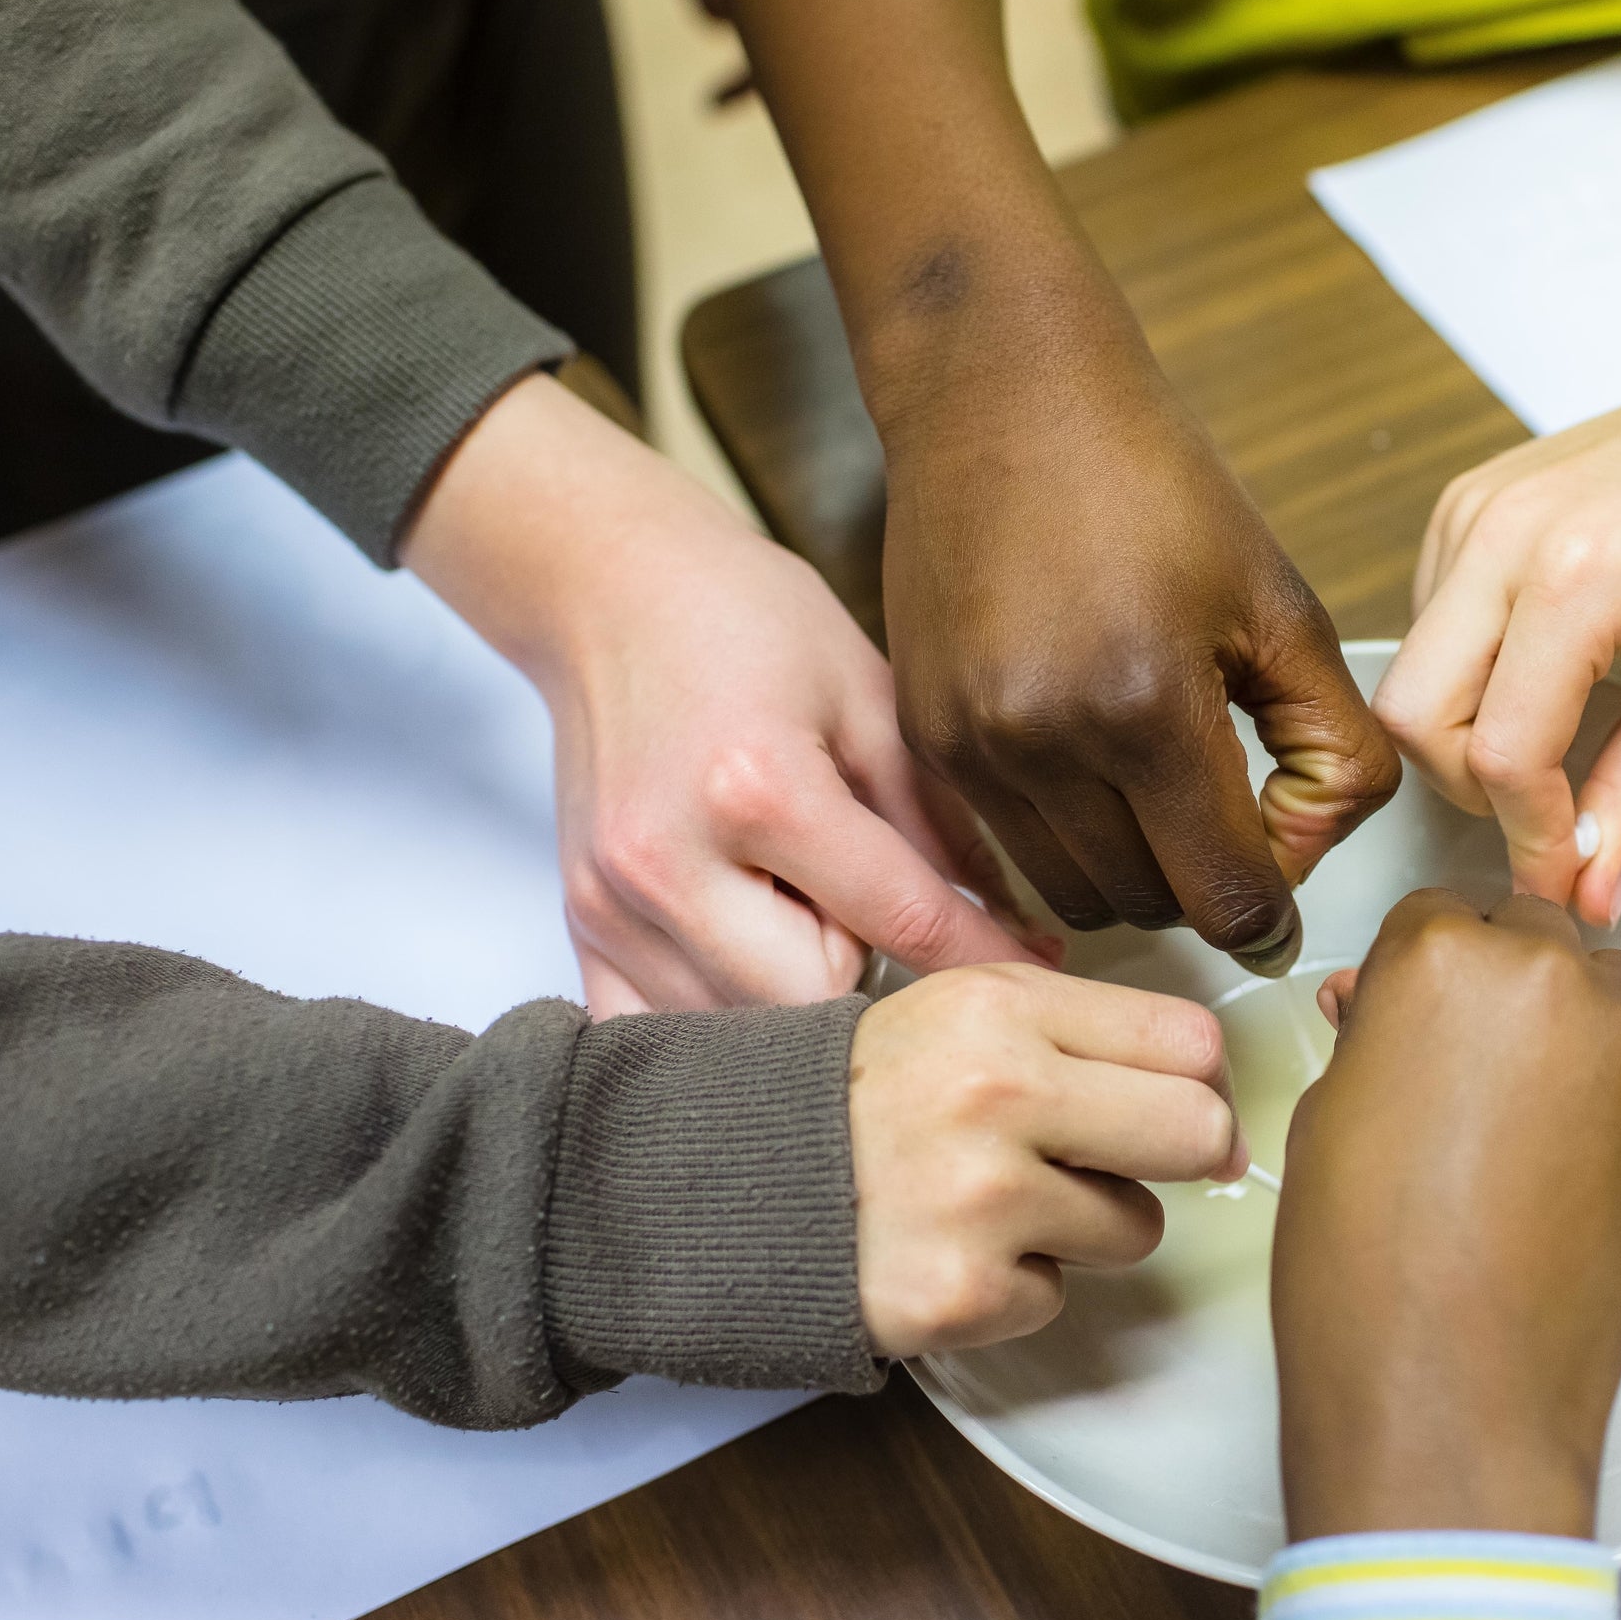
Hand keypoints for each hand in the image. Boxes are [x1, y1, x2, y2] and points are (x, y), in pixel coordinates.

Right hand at [404, 375, 1053, 1012]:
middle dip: (878, 978)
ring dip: (799, 1000)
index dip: (985, 957)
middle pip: (816, 1003)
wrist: (608, 587)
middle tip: (895, 920)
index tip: (1042, 981)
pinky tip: (752, 958)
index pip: (904, 921)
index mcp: (758, 789)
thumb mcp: (872, 696)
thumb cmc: (749, 622)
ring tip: (816, 919)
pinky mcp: (578, 924)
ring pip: (743, 1031)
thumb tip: (1024, 943)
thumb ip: (944, 825)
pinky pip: (659, 1032)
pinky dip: (719, 1018)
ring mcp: (610, 904)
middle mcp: (668, 861)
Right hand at [848, 962, 1246, 1353]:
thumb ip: (1083, 1034)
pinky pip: (1056, 1297)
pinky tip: (948, 1249)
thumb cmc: (861, 1099)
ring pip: (1134, 1228)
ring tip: (990, 1201)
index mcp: (1002, 1008)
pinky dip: (1012, 1286)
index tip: (1167, 1102)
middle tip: (1103, 1161)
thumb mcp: (958, 1015)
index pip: (1188, 1041)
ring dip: (1080, 1228)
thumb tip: (1218, 1104)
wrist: (727, 1186)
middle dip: (1173, 1156)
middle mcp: (995, 1094)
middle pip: (1196, 1132)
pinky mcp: (962, 1294)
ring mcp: (979, 1200)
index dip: (1194, 1080)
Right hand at [877, 323, 1399, 972]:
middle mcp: (1043, 740)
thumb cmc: (1149, 478)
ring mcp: (971, 745)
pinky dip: (1066, 837)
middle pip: (1150, 908)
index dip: (1273, 915)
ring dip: (1131, 872)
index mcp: (1145, 705)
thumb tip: (1307, 855)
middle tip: (1230, 816)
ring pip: (1074, 895)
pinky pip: (1010, 847)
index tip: (1285, 900)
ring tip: (1159, 792)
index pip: (1224, 895)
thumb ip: (1331, 745)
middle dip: (1203, 884)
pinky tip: (1093, 764)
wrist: (1003, 393)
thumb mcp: (1281, 603)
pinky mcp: (927, 735)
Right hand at [1273, 890, 1620, 1540]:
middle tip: (1455, 1070)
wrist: (1454, 1390)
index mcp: (1445, 957)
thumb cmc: (1370, 1267)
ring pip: (1601, 994)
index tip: (1408, 1013)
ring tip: (1507, 1122)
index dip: (1419, 969)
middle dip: (1496, 986)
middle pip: (1531, 939)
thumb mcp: (1332, 1114)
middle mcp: (1550, 979)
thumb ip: (1374, 1034)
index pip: (1439, 913)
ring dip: (1562, 1029)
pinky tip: (1552, 1164)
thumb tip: (1384, 1010)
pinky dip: (1605, 1092)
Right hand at [1376, 374, 1620, 927]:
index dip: (1532, 837)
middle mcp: (1499, 535)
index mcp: (1576, 573)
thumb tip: (1591, 895)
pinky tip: (1543, 666)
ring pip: (1409, 678)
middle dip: (1473, 788)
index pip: (1503, 753)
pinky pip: (1426, 627)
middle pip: (1414, 719)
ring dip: (1468, 733)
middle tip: (1550, 805)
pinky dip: (1470, 676)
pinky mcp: (1457, 508)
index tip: (1566, 877)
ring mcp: (1467, 514)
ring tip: (1559, 730)